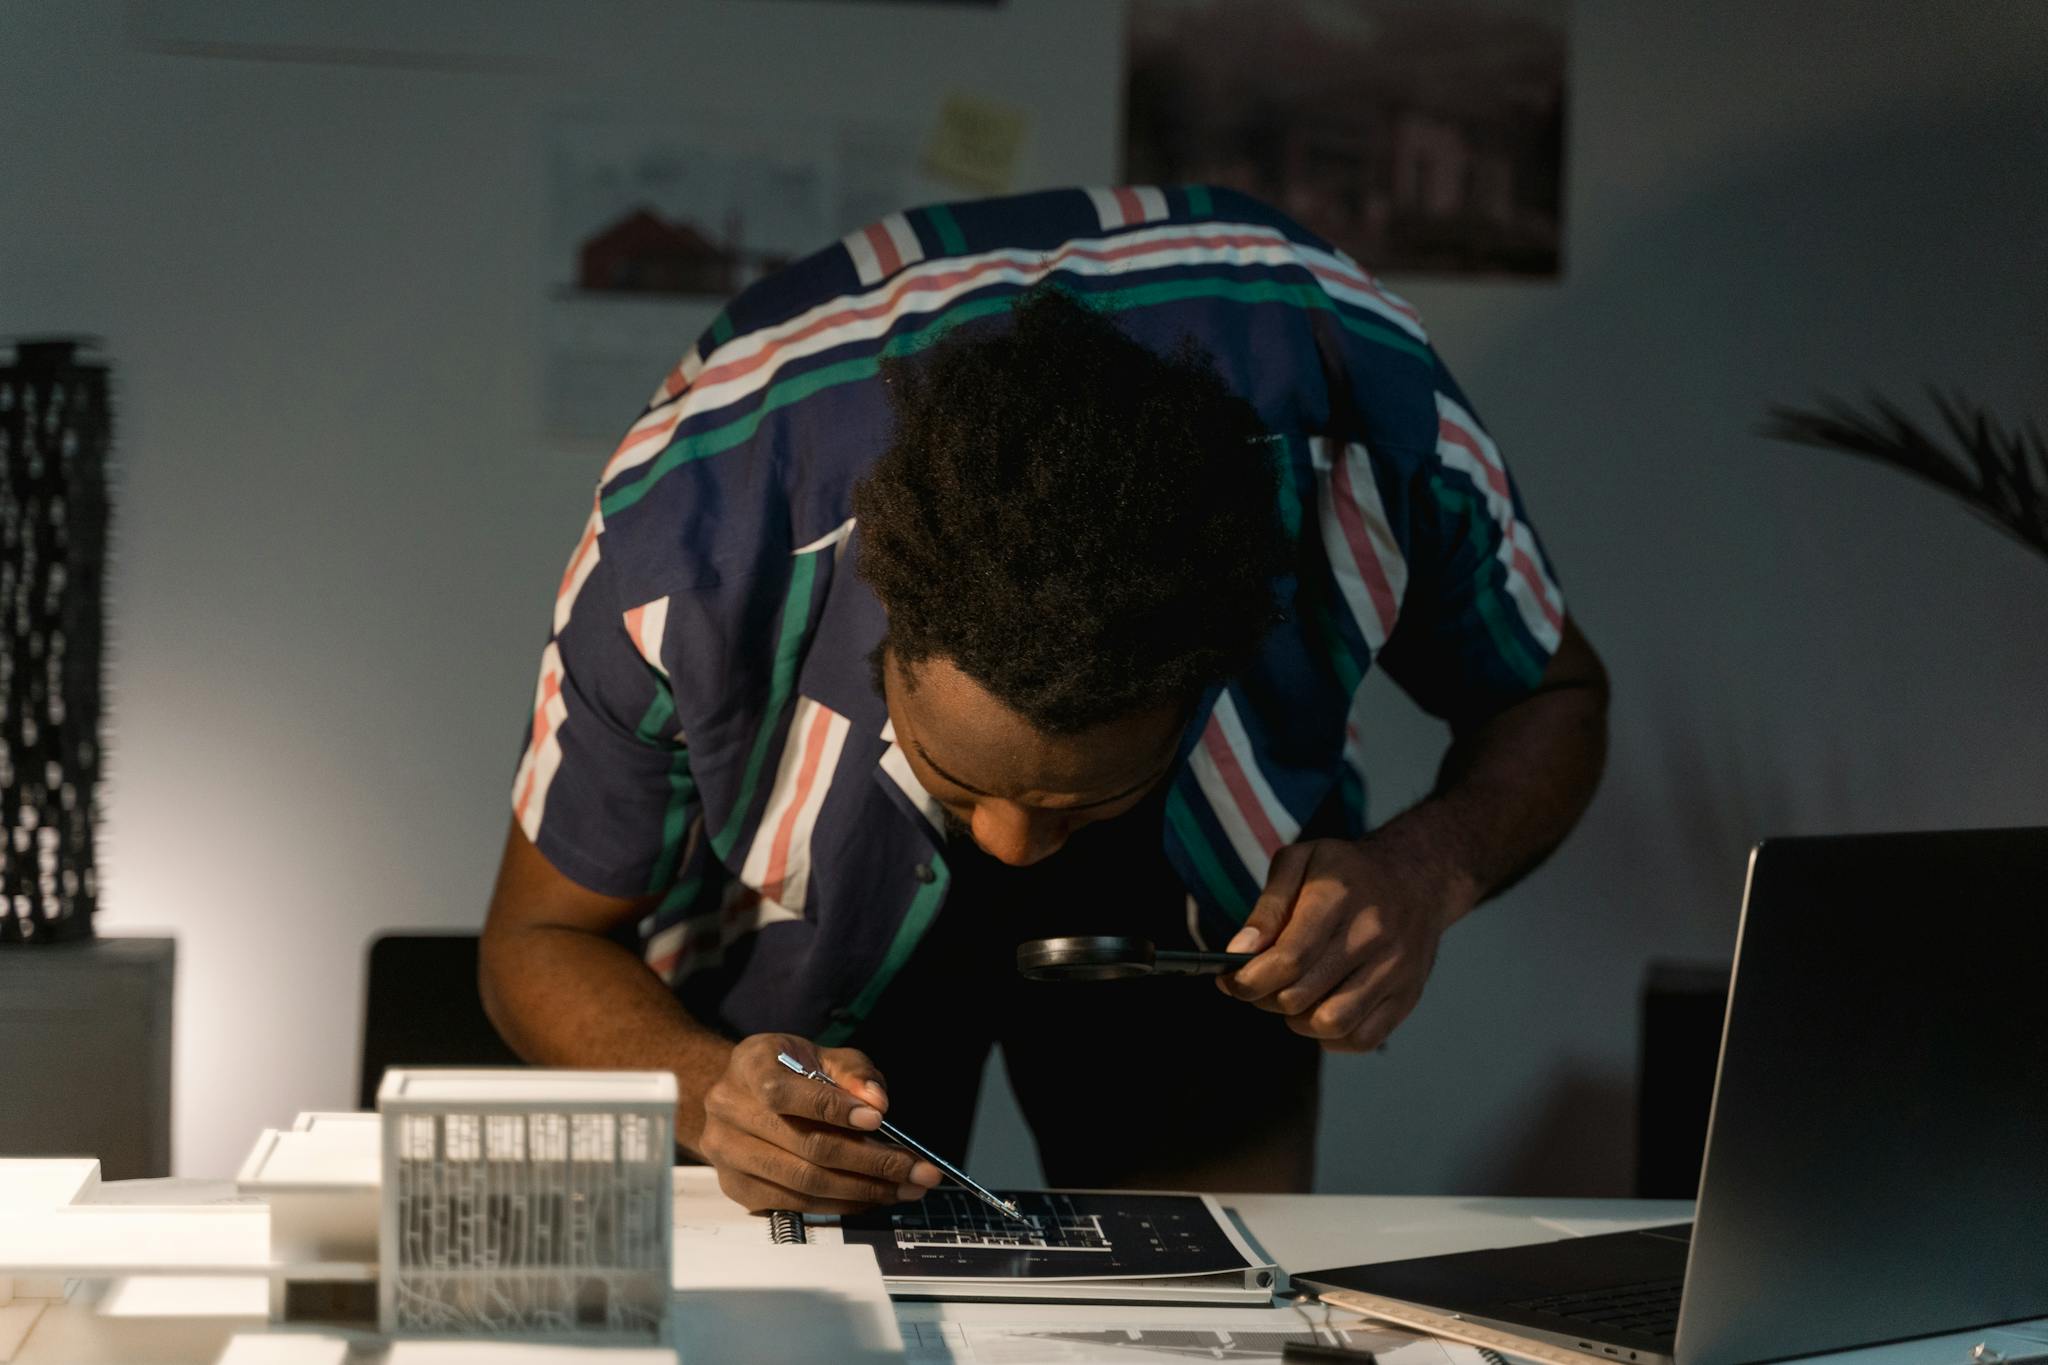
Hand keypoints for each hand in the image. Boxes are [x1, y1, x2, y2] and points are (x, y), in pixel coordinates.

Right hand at [697, 1033, 943, 1213]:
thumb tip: (877, 1103)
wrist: (744, 1093)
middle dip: (870, 1161)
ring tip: (905, 1187)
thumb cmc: (791, 1070)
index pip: (784, 1093)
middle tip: (916, 1170)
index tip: (878, 1120)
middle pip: (804, 1146)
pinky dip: (841, 1203)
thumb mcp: (823, 1055)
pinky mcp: (737, 1188)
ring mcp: (728, 1153)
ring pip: (803, 1182)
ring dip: (863, 1190)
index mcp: (749, 1065)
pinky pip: (796, 1204)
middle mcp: (729, 1110)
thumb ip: (854, 1072)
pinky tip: (873, 1195)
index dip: (833, 1109)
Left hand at [1216, 837, 1469, 1051]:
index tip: (1231, 981)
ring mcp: (1395, 969)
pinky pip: (1360, 1038)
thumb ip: (1268, 907)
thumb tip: (1239, 951)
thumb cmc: (1347, 872)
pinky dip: (1332, 1036)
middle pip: (1301, 996)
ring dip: (1298, 1020)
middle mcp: (1373, 935)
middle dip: (1266, 997)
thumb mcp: (1300, 862)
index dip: (1250, 980)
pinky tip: (1323, 1009)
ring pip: (1331, 1024)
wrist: (1417, 878)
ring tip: (1293, 996)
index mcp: (1340, 897)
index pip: (1289, 958)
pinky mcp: (1407, 995)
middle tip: (1261, 983)